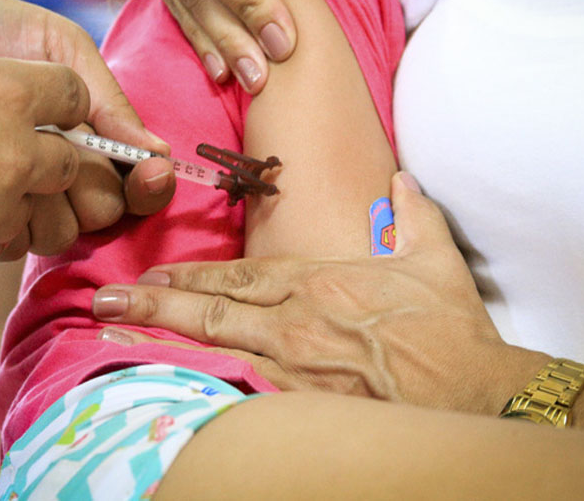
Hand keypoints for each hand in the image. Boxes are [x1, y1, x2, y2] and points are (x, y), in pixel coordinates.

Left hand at [0, 0, 175, 241]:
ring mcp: (24, 197)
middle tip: (61, 152)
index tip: (148, 174)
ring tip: (16, 165)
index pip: (138, 185)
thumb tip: (156, 151)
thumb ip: (105, 96)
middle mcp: (65, 175)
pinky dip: (10, 221)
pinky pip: (13, 240)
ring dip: (51, 205)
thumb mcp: (60, 47)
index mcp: (92, 140)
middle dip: (93, 189)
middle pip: (105, 212)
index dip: (149, 186)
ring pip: (64, 232)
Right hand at [0, 52, 89, 286]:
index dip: (66, 106)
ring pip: (39, 216)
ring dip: (16, 207)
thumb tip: (33, 120)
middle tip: (8, 161)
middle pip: (70, 165)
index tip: (54, 116)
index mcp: (6, 95)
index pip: (76, 97)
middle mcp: (13, 155)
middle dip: (48, 164)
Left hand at [93, 172, 549, 414]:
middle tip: (104, 301)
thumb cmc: (452, 329)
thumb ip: (411, 211)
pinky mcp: (305, 406)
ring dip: (160, 343)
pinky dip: (198, 388)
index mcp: (319, 282)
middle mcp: (298, 322)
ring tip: (112, 339)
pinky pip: (240, 395)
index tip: (150, 275)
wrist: (479, 389)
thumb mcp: (435, 257)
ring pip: (214, 350)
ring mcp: (297, 367)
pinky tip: (163, 391)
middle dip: (153, 303)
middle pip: (212, 309)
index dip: (190, 276)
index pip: (239, 276)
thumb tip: (399, 178)